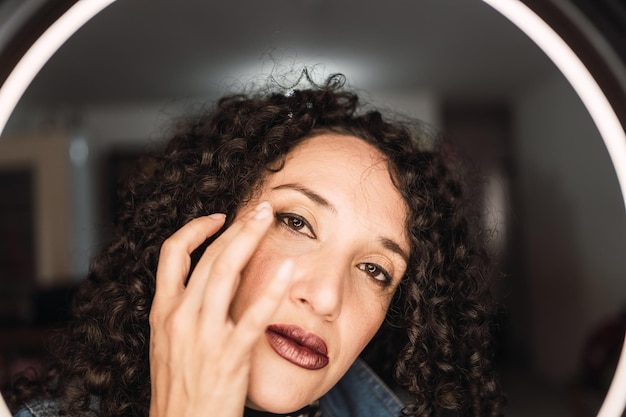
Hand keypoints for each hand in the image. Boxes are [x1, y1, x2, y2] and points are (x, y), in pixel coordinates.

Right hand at [148, 202, 292, 416]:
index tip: (218, 217)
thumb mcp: (170, 344)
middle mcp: (180, 317)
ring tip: (268, 218)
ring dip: (248, 239)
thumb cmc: (180, 390)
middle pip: (208, 257)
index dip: (195, 229)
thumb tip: (217, 280)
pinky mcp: (229, 356)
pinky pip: (253, 316)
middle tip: (259, 207)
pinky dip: (271, 289)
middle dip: (236, 226)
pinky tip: (288, 269)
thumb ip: (187, 311)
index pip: (171, 254)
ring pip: (225, 273)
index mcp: (163, 312)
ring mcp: (204, 336)